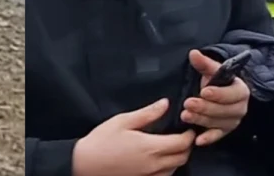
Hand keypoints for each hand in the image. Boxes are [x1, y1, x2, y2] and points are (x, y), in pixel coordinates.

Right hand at [72, 99, 195, 175]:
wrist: (84, 164)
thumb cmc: (101, 141)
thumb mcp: (123, 121)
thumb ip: (147, 113)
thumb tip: (165, 104)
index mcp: (150, 148)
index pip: (182, 143)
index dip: (189, 135)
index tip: (188, 128)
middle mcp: (153, 165)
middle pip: (182, 158)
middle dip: (186, 147)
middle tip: (182, 136)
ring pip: (174, 170)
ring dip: (178, 159)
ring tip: (171, 147)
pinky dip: (166, 170)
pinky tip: (159, 161)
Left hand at [182, 50, 249, 145]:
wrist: (219, 92)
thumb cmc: (217, 81)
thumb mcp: (212, 70)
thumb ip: (204, 63)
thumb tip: (193, 53)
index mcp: (241, 90)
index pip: (233, 94)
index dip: (219, 94)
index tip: (204, 92)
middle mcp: (240, 108)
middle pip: (225, 111)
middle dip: (205, 107)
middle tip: (188, 104)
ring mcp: (233, 121)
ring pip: (219, 123)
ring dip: (201, 120)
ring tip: (185, 115)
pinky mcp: (224, 131)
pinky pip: (217, 137)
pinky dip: (208, 139)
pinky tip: (197, 140)